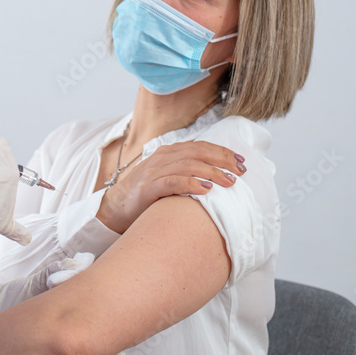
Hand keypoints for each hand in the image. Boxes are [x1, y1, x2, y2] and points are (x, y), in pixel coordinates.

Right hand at [96, 140, 245, 233]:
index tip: (241, 161)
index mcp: (168, 152)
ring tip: (229, 181)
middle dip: (222, 160)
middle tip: (240, 171)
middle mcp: (161, 158)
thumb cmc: (145, 195)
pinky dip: (191, 183)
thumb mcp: (166, 177)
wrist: (114, 208)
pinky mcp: (147, 188)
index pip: (200, 146)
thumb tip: (215, 175)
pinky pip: (172, 182)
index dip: (222, 152)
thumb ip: (185, 172)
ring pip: (188, 165)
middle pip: (197, 152)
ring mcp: (153, 172)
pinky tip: (206, 189)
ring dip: (211, 172)